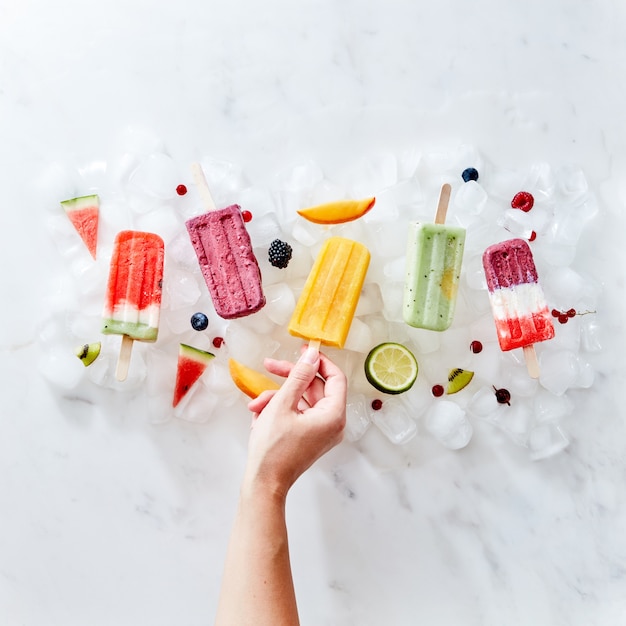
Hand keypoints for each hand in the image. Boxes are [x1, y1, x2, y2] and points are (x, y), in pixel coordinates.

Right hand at [242, 346, 346, 499]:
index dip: (319, 361)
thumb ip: (298, 376)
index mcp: (333, 415)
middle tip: (270, 365)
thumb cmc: (273, 448)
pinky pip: (298, 413)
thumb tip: (311, 356)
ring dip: (278, 396)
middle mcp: (332, 423)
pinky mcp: (309, 436)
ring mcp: (321, 431)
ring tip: (256, 406)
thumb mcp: (282, 404)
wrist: (263, 484)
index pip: (335, 377)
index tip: (304, 350)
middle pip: (315, 387)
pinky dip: (280, 409)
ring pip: (302, 400)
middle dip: (289, 378)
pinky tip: (259, 415)